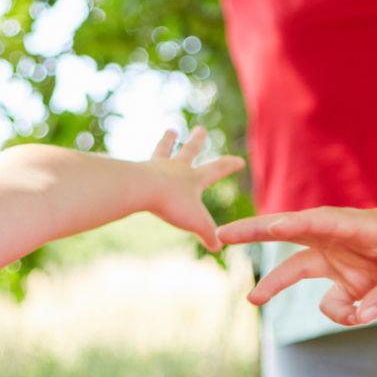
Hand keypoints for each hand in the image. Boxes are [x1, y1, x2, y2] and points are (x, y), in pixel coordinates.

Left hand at [145, 126, 244, 250]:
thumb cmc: (171, 203)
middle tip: (200, 129)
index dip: (229, 166)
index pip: (217, 169)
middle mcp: (176, 168)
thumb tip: (217, 247)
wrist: (141, 188)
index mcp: (193, 178)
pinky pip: (140, 165)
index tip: (239, 160)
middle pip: (190, 151)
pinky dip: (141, 164)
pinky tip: (136, 165)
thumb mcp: (196, 222)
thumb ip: (208, 234)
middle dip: (197, 141)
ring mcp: (156, 167)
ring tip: (170, 131)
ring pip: (164, 150)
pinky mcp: (137, 171)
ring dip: (168, 141)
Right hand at [218, 204, 376, 322]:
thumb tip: (360, 317)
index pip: (322, 222)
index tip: (271, 225)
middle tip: (220, 235)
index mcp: (363, 225)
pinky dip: (343, 313)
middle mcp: (342, 238)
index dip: (294, 223)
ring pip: (298, 268)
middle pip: (289, 233)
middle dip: (255, 233)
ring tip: (264, 302)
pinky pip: (331, 301)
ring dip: (282, 286)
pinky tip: (366, 311)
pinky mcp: (345, 276)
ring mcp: (341, 257)